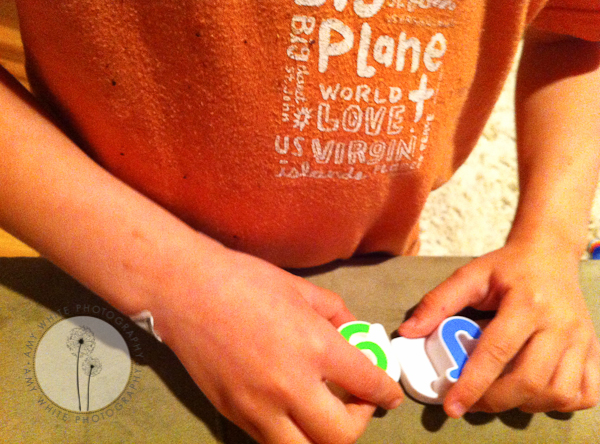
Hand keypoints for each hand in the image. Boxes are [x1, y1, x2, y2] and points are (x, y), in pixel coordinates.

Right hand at [150, 246, 402, 443]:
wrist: (184, 291)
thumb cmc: (244, 281)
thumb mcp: (300, 288)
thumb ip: (335, 313)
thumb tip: (353, 333)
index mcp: (315, 347)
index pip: (368, 386)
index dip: (387, 393)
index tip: (389, 395)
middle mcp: (290, 386)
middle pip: (342, 436)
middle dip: (362, 421)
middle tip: (359, 402)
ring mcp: (258, 407)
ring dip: (325, 437)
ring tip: (325, 412)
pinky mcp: (233, 415)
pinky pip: (272, 441)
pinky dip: (293, 434)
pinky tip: (293, 409)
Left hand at [399, 242, 599, 416]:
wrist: (550, 253)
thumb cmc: (507, 266)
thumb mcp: (469, 275)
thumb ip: (437, 302)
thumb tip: (408, 332)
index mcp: (526, 303)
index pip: (497, 352)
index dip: (472, 384)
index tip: (452, 406)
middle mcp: (560, 324)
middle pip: (529, 379)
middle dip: (494, 400)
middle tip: (470, 403)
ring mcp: (582, 339)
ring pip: (558, 393)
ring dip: (524, 404)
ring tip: (499, 395)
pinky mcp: (594, 349)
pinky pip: (585, 393)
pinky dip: (559, 403)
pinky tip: (535, 393)